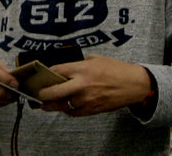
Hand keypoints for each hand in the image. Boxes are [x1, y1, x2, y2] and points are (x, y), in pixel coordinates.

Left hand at [37, 54, 151, 115]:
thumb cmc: (115, 69)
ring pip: (62, 105)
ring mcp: (86, 99)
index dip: (46, 73)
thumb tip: (65, 68)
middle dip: (43, 94)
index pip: (57, 71)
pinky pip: (73, 112)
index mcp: (82, 69)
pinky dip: (67, 110)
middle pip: (54, 91)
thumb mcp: (95, 59)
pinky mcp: (92, 110)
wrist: (133, 85)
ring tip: (44, 104)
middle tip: (38, 93)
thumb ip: (79, 63)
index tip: (41, 75)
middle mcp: (81, 85)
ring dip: (52, 105)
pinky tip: (64, 106)